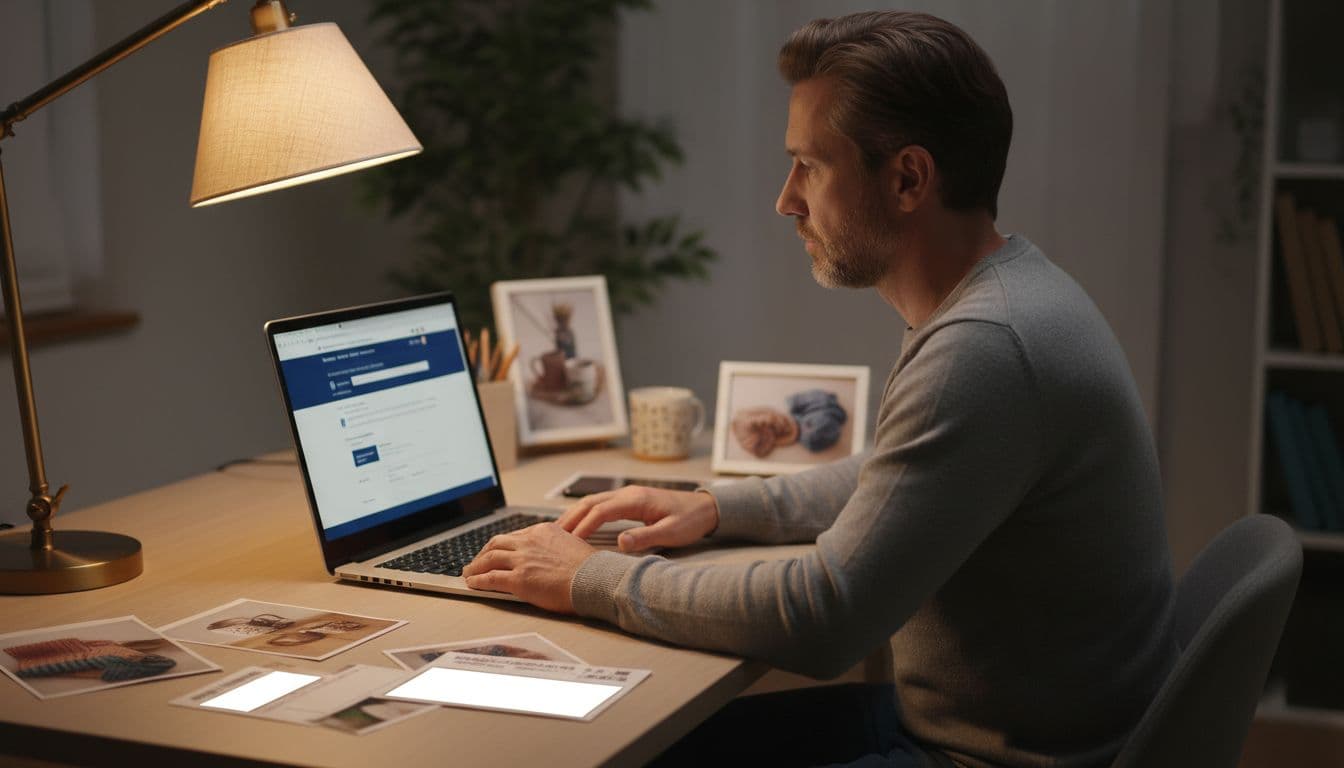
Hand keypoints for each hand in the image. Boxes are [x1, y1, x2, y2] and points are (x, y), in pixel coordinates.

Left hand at [461, 523, 595, 612]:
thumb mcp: (571, 543)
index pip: (514, 535)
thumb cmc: (589, 568)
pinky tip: (473, 583)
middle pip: (496, 543)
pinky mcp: (519, 579)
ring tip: (469, 573)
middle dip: (483, 553)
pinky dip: (478, 580)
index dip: (500, 545)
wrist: (594, 579)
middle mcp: (529, 541)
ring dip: (475, 566)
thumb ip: (554, 545)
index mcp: (542, 530)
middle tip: (476, 561)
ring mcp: (523, 559)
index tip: (495, 552)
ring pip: (489, 558)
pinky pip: (490, 578)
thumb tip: (547, 554)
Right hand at [557, 486, 719, 552]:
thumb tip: (620, 544)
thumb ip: (645, 537)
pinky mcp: (630, 500)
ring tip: (558, 532)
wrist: (705, 508)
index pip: (600, 511)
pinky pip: (601, 504)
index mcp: (636, 500)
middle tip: (552, 536)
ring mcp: (628, 494)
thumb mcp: (671, 532)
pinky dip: (585, 513)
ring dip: (575, 514)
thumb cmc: (690, 520)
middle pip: (590, 502)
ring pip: (593, 501)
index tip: (570, 542)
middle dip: (570, 518)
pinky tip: (578, 525)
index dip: (583, 526)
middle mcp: (628, 493)